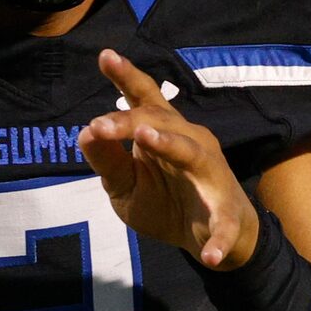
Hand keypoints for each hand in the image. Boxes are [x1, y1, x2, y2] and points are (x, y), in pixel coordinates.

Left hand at [77, 49, 260, 269]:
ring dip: (170, 145)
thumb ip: (107, 161)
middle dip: (129, 121)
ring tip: (146, 139)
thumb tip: (84, 132)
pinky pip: (224, 224)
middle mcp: (190, 143)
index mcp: (164, 134)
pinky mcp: (225, 212)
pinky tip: (210, 255)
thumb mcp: (124, 185)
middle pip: (160, 121)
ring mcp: (210, 176)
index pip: (143, 100)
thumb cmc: (166, 201)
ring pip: (192, 153)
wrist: (209, 241)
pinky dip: (219, 240)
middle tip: (98, 125)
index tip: (105, 56)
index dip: (126, 77)